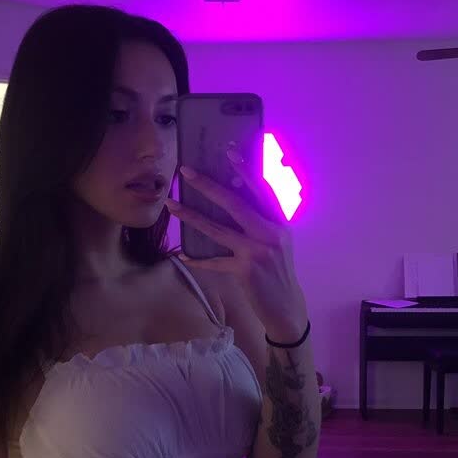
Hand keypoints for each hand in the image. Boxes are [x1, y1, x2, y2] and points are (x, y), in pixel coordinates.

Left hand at [166, 147, 307, 337]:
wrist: (286, 307)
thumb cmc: (278, 271)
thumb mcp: (278, 242)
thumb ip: (260, 222)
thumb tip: (232, 200)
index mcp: (279, 222)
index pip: (261, 189)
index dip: (245, 169)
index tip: (229, 150)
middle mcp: (270, 233)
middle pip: (235, 203)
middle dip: (207, 186)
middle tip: (185, 171)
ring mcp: (257, 252)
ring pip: (218, 230)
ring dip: (191, 217)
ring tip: (171, 205)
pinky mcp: (245, 271)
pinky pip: (214, 262)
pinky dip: (198, 259)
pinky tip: (184, 256)